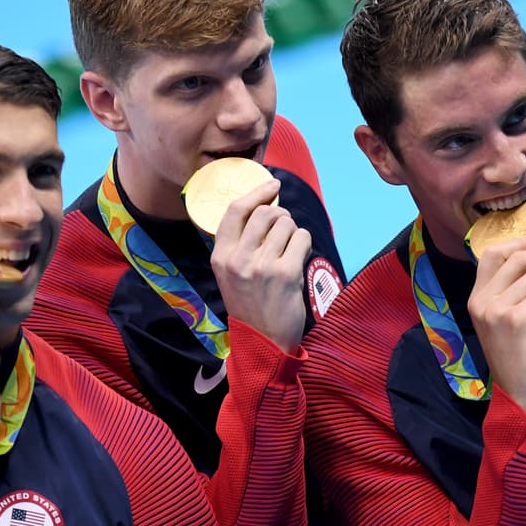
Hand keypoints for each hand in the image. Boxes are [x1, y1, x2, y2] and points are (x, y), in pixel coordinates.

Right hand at [210, 178, 312, 353]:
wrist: (263, 341)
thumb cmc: (249, 304)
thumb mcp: (230, 274)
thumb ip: (240, 243)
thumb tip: (265, 206)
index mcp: (220, 256)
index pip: (236, 210)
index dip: (256, 192)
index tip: (272, 184)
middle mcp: (238, 259)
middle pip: (265, 212)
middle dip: (280, 214)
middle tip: (284, 228)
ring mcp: (262, 266)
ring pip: (286, 224)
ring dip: (293, 232)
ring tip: (289, 251)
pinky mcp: (285, 273)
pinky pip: (302, 239)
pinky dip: (304, 244)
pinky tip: (298, 260)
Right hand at [467, 234, 525, 424]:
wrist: (519, 397)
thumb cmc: (520, 361)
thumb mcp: (510, 320)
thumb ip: (515, 292)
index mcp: (476, 299)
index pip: (491, 254)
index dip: (520, 242)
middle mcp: (481, 301)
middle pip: (518, 257)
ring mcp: (497, 310)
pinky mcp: (517, 319)